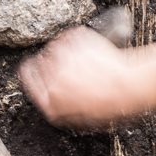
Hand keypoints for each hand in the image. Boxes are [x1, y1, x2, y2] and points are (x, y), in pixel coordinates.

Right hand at [19, 27, 146, 128]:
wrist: (129, 89)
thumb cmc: (111, 107)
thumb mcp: (79, 118)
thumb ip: (59, 105)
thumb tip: (52, 93)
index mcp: (50, 102)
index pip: (27, 77)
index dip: (32, 71)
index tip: (36, 67)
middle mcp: (51, 80)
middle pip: (41, 62)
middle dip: (53, 63)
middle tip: (72, 66)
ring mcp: (62, 59)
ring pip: (55, 48)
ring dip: (67, 52)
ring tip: (88, 63)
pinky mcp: (75, 42)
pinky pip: (71, 37)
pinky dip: (80, 42)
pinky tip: (94, 54)